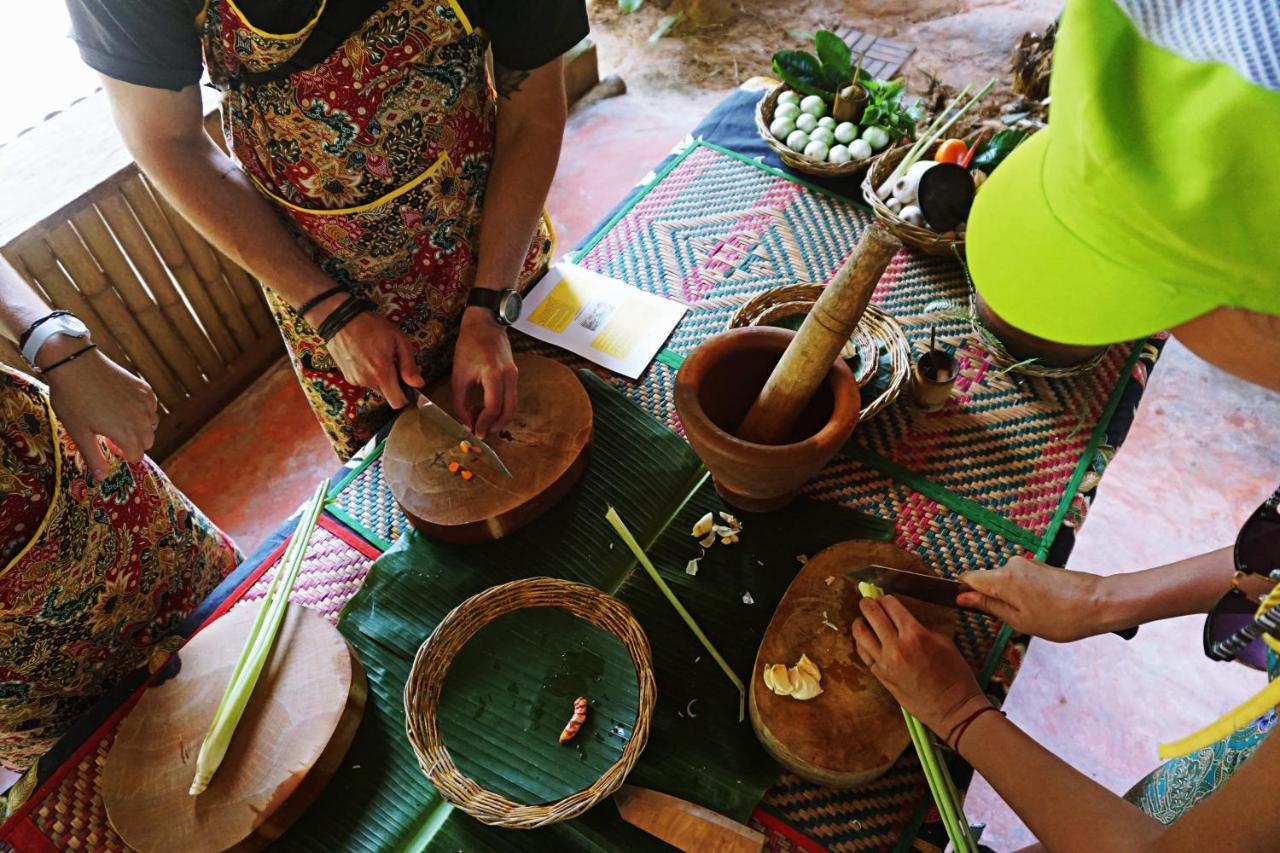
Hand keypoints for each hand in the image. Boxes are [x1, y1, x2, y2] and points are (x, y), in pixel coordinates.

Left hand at [43, 345, 157, 479]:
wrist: (75, 364)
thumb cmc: (73, 401)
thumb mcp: (79, 433)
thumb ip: (94, 457)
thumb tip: (102, 478)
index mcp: (127, 434)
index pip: (137, 456)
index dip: (123, 455)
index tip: (108, 446)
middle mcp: (142, 420)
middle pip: (148, 441)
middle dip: (134, 443)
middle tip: (111, 434)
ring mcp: (145, 402)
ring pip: (152, 424)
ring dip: (140, 427)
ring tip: (118, 420)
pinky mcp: (144, 388)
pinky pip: (151, 406)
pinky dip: (143, 410)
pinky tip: (125, 404)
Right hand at [326, 311, 423, 408]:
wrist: (340, 319)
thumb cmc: (371, 326)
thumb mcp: (398, 339)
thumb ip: (409, 365)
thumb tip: (419, 384)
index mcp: (382, 373)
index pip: (397, 403)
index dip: (406, 396)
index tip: (407, 385)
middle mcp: (367, 381)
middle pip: (387, 395)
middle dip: (393, 384)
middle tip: (393, 364)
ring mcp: (355, 380)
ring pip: (376, 388)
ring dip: (380, 378)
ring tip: (378, 357)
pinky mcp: (348, 377)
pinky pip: (364, 381)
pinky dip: (369, 374)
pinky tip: (367, 357)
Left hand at [451, 307, 516, 438]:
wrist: (484, 324)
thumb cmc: (468, 346)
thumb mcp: (458, 376)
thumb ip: (460, 402)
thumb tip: (466, 424)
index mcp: (493, 375)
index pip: (493, 408)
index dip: (484, 423)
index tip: (475, 432)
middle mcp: (508, 376)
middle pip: (509, 411)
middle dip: (496, 425)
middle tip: (482, 432)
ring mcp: (514, 375)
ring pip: (512, 405)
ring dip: (499, 418)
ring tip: (483, 422)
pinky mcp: (514, 374)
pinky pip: (511, 396)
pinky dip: (501, 407)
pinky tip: (487, 408)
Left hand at [851, 595, 988, 738]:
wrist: (954, 708)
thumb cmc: (955, 675)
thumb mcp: (944, 642)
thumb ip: (921, 627)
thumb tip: (904, 620)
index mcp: (915, 634)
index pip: (891, 606)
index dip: (886, 598)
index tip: (885, 598)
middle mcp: (896, 646)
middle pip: (871, 614)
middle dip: (868, 603)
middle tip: (868, 601)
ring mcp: (884, 662)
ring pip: (860, 633)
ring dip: (860, 622)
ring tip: (864, 620)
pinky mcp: (880, 676)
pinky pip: (863, 653)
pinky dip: (862, 642)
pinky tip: (866, 640)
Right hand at [957, 556, 1105, 641]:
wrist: (1100, 603)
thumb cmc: (1061, 617)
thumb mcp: (1019, 620)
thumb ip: (988, 606)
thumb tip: (962, 597)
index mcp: (1001, 578)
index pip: (968, 578)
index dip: (965, 593)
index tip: (973, 609)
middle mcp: (1011, 565)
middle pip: (987, 580)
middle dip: (993, 599)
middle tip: (1014, 621)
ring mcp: (1027, 563)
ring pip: (1005, 582)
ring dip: (1012, 598)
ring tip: (1035, 616)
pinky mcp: (1040, 566)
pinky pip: (1020, 580)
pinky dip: (1025, 594)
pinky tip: (1044, 608)